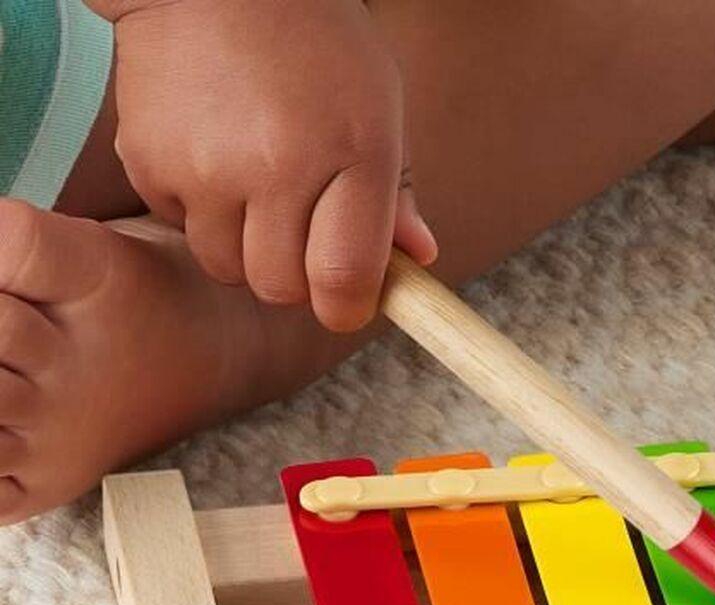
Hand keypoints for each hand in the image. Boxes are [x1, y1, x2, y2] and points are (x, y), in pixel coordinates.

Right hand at [90, 0, 434, 330]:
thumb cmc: (312, 43)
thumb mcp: (377, 105)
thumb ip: (397, 191)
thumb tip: (419, 259)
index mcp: (351, 153)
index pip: (345, 279)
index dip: (346, 307)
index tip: (346, 301)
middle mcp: (278, 168)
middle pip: (281, 287)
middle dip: (295, 276)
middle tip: (299, 230)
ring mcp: (207, 168)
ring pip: (227, 267)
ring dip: (243, 249)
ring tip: (254, 189)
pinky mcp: (150, 162)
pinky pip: (180, 229)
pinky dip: (198, 212)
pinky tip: (211, 158)